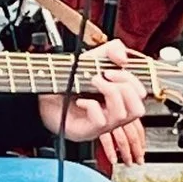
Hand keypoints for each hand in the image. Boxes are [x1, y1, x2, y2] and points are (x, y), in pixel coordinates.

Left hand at [37, 45, 148, 172]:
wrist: (42, 92)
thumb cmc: (66, 81)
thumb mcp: (91, 59)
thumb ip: (110, 50)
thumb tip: (123, 58)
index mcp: (117, 100)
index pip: (140, 96)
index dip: (131, 80)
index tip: (111, 69)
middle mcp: (111, 114)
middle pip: (138, 109)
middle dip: (124, 88)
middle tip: (103, 76)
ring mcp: (99, 125)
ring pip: (123, 116)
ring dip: (110, 93)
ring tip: (92, 82)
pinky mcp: (85, 131)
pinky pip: (100, 122)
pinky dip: (91, 106)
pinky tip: (80, 100)